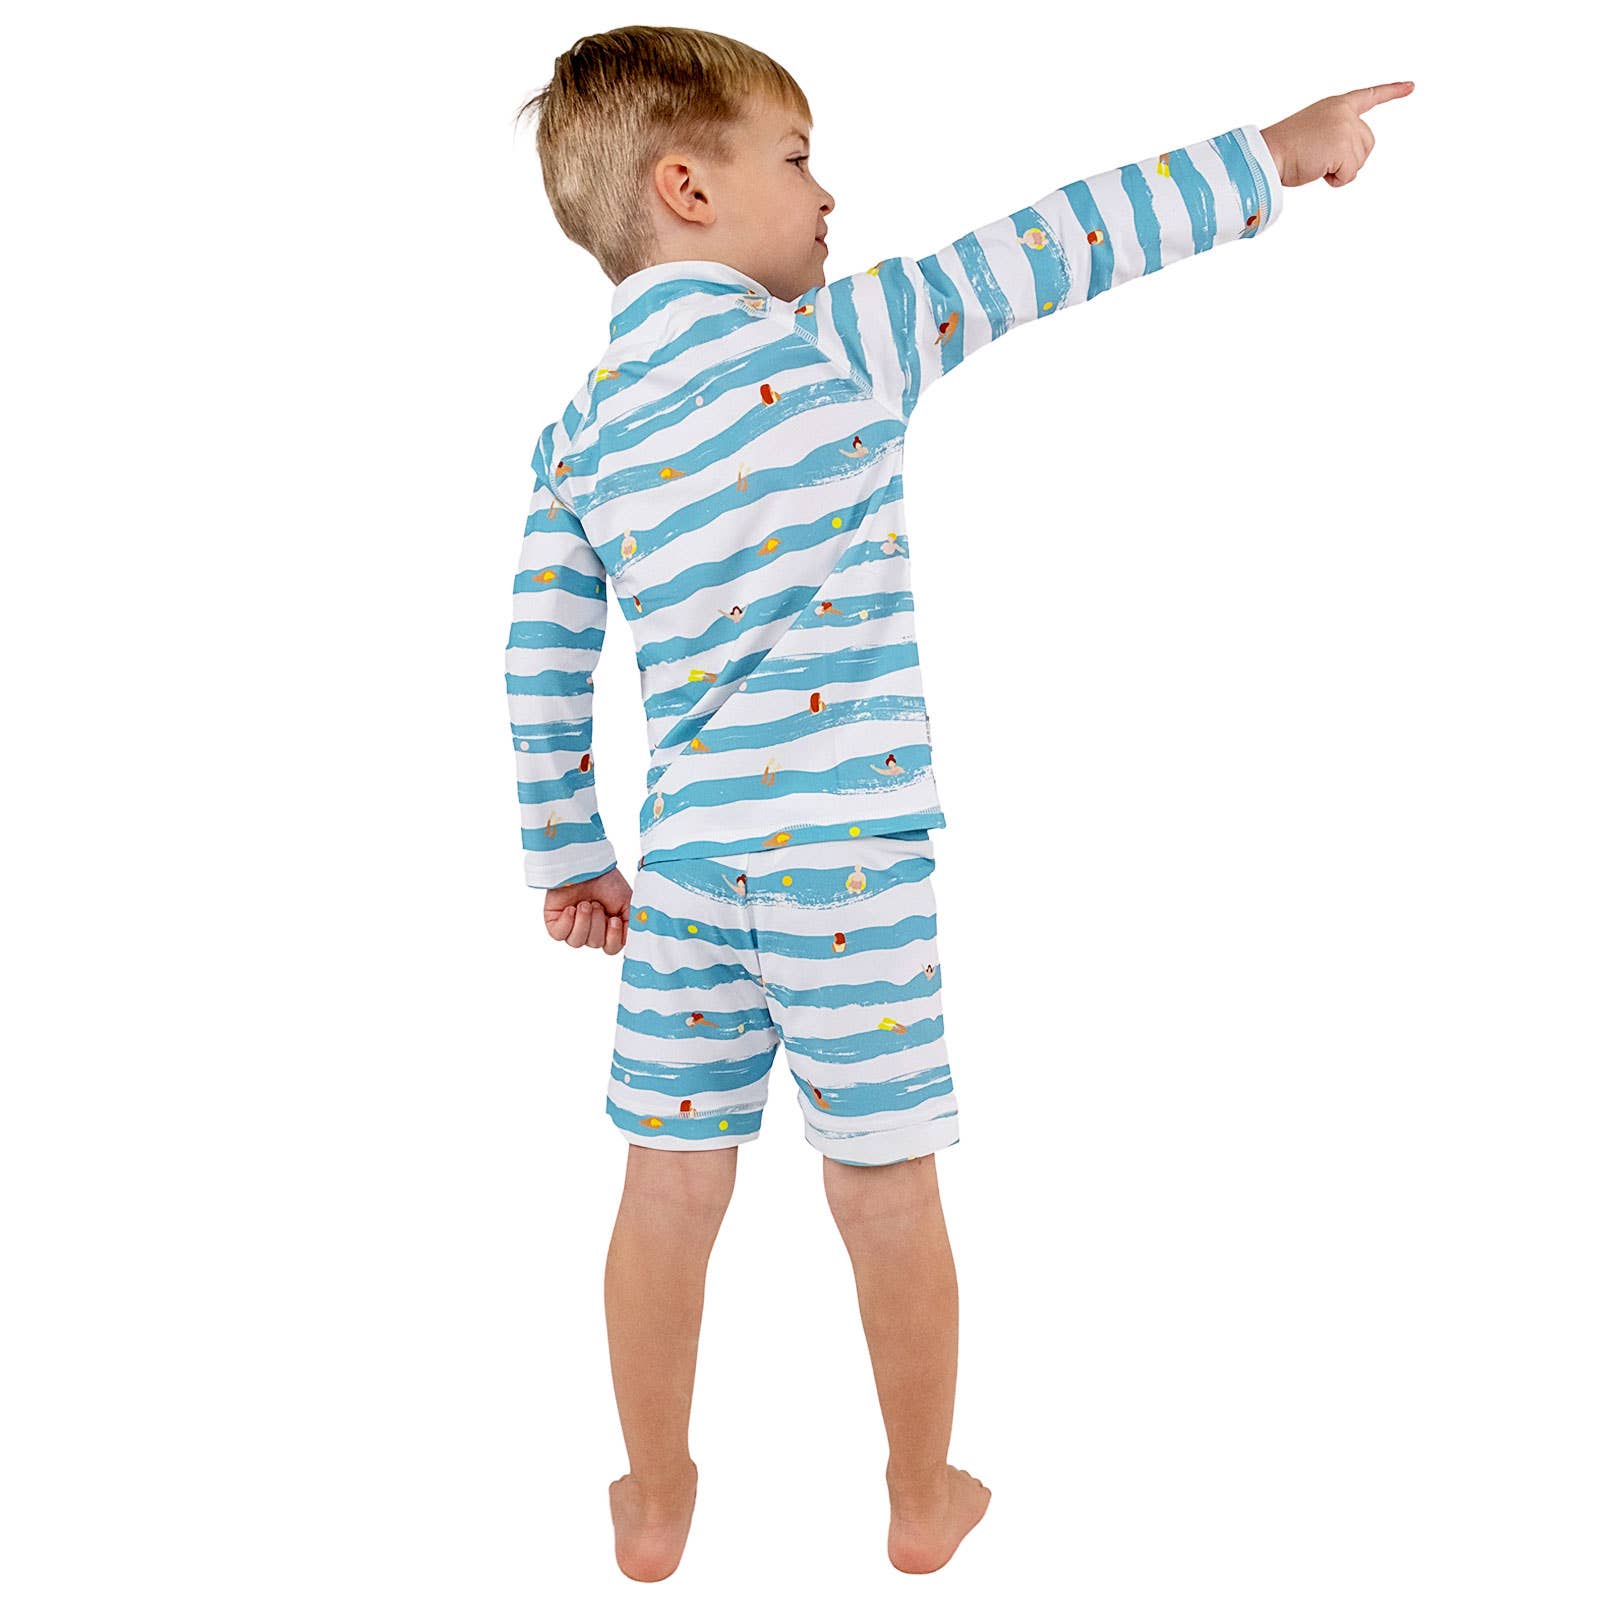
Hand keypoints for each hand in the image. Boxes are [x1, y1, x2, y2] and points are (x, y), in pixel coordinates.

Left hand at [544, 865, 632, 954]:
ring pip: (577, 942)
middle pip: (595, 943)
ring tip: (584, 904)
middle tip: (596, 903)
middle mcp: (590, 929)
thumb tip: (633, 940)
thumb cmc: (606, 881)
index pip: (611, 948)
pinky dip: (567, 922)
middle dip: (597, 922)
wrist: (587, 865)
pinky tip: (571, 908)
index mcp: (607, 927)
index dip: (613, 938)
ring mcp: (571, 927)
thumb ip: (633, 924)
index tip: (615, 920)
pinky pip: (559, 935)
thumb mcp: (628, 902)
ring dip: (583, 921)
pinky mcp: (555, 923)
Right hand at [1260, 81, 1413, 188]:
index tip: (1411, 86)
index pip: (1369, 96)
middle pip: (1368, 142)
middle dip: (1350, 158)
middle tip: (1322, 159)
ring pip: (1360, 159)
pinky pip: (1350, 173)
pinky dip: (1336, 180)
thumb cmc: (1284, 149)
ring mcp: (1345, 128)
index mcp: (1336, 105)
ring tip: (1317, 163)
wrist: (1268, 153)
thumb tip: (1352, 166)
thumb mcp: (1315, 133)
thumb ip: (1338, 137)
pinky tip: (1318, 171)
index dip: (1392, 91)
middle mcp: (1345, 113)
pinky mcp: (1343, 146)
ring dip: (1341, 170)